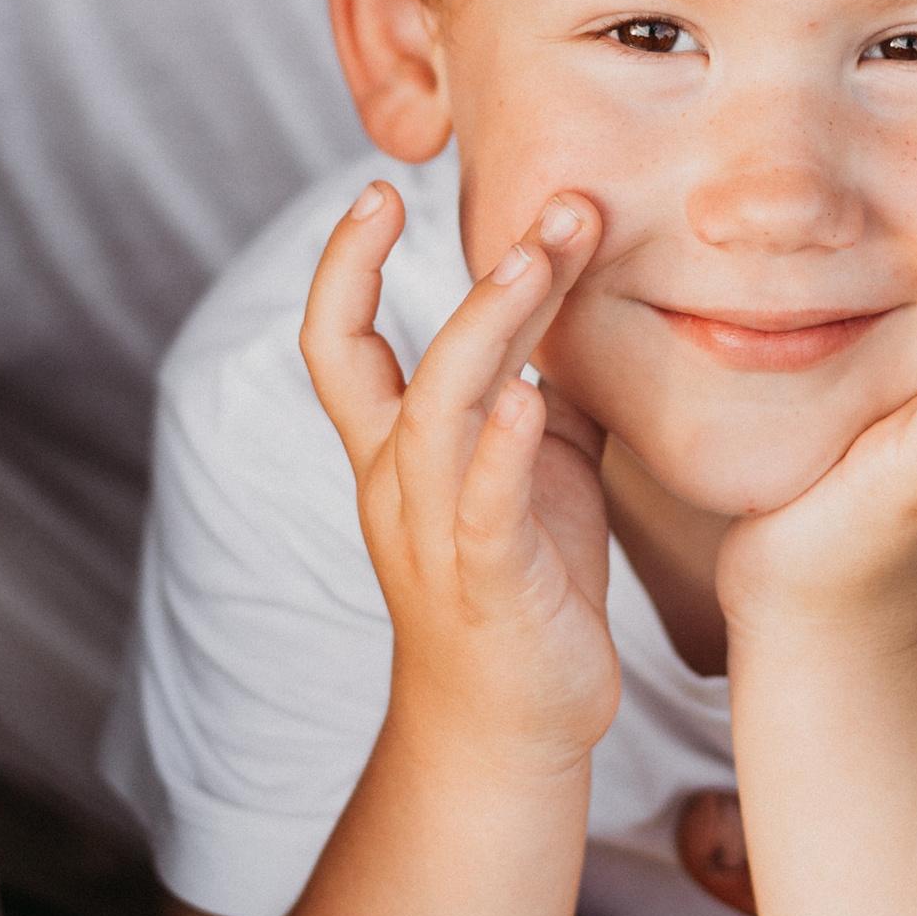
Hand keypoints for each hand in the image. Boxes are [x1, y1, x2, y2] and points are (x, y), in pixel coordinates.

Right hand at [301, 181, 618, 765]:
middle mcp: (395, 486)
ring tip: (536, 262)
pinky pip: (485, 506)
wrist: (513, 729)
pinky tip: (535, 397)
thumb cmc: (525, 586)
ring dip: (488, 331)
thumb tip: (581, 294)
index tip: (381, 186)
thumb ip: (542, 382)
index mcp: (393, 453)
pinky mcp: (490, 582)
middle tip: (546, 201)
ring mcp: (435, 534)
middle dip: (464, 276)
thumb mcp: (534, 465)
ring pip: (436, 415)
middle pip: (386, 360)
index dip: (342, 263)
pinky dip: (505, 448)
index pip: (335, 341)